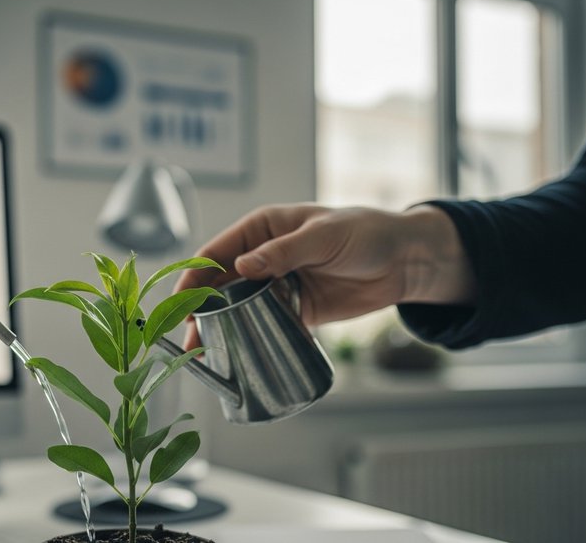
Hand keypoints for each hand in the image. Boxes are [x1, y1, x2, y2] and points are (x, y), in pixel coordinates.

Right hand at [173, 204, 473, 348]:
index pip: (216, 252)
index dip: (193, 276)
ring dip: (219, 328)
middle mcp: (262, 257)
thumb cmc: (365, 232)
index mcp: (262, 229)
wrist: (405, 261)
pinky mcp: (293, 310)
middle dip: (199, 310)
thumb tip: (243, 266)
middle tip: (187, 337)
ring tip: (203, 353)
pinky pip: (263, 325)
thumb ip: (284, 251)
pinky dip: (248, 339)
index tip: (180, 301)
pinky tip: (234, 355)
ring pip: (236, 308)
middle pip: (219, 284)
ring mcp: (276, 285)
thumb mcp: (324, 236)